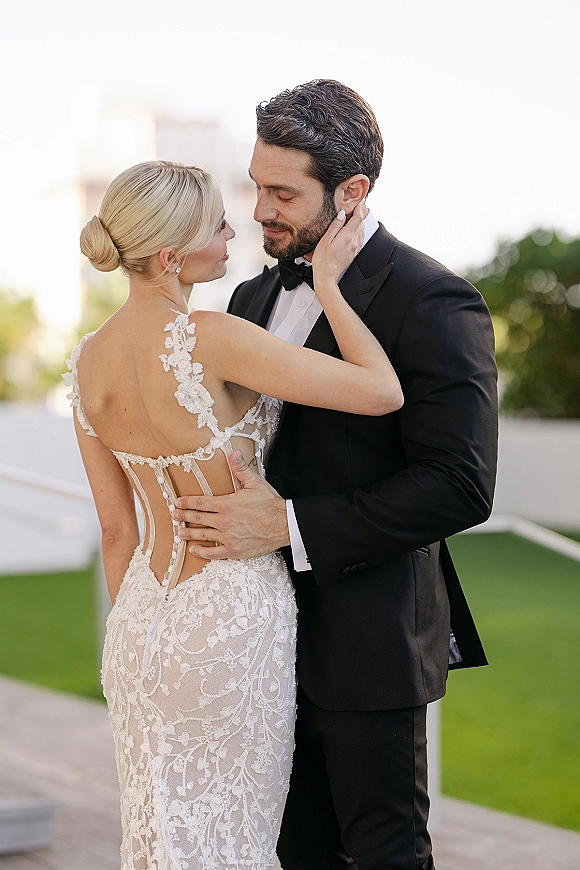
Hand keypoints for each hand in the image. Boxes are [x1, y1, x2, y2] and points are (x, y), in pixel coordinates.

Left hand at [172, 450, 289, 559]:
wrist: (284, 525)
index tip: (177, 503)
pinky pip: (214, 553)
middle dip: (184, 516)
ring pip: (203, 535)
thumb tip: (233, 453)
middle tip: (174, 516)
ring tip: (179, 532)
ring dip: (189, 533)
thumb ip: (240, 469)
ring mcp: (228, 537)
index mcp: (227, 504)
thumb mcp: (255, 483)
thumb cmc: (270, 504)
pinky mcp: (234, 550)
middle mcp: (224, 521)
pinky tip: (194, 549)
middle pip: (198, 518)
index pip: (201, 502)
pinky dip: (202, 551)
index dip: (187, 502)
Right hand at [311, 201, 364, 285]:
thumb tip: (342, 214)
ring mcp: (355, 248)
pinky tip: (354, 232)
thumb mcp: (326, 239)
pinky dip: (358, 232)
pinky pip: (360, 239)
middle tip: (356, 208)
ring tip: (355, 218)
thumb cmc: (323, 259)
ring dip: (359, 223)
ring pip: (361, 232)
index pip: (357, 218)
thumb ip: (335, 225)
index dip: (359, 209)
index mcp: (347, 236)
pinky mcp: (353, 254)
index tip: (358, 203)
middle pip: (361, 224)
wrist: (327, 276)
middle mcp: (354, 242)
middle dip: (359, 215)